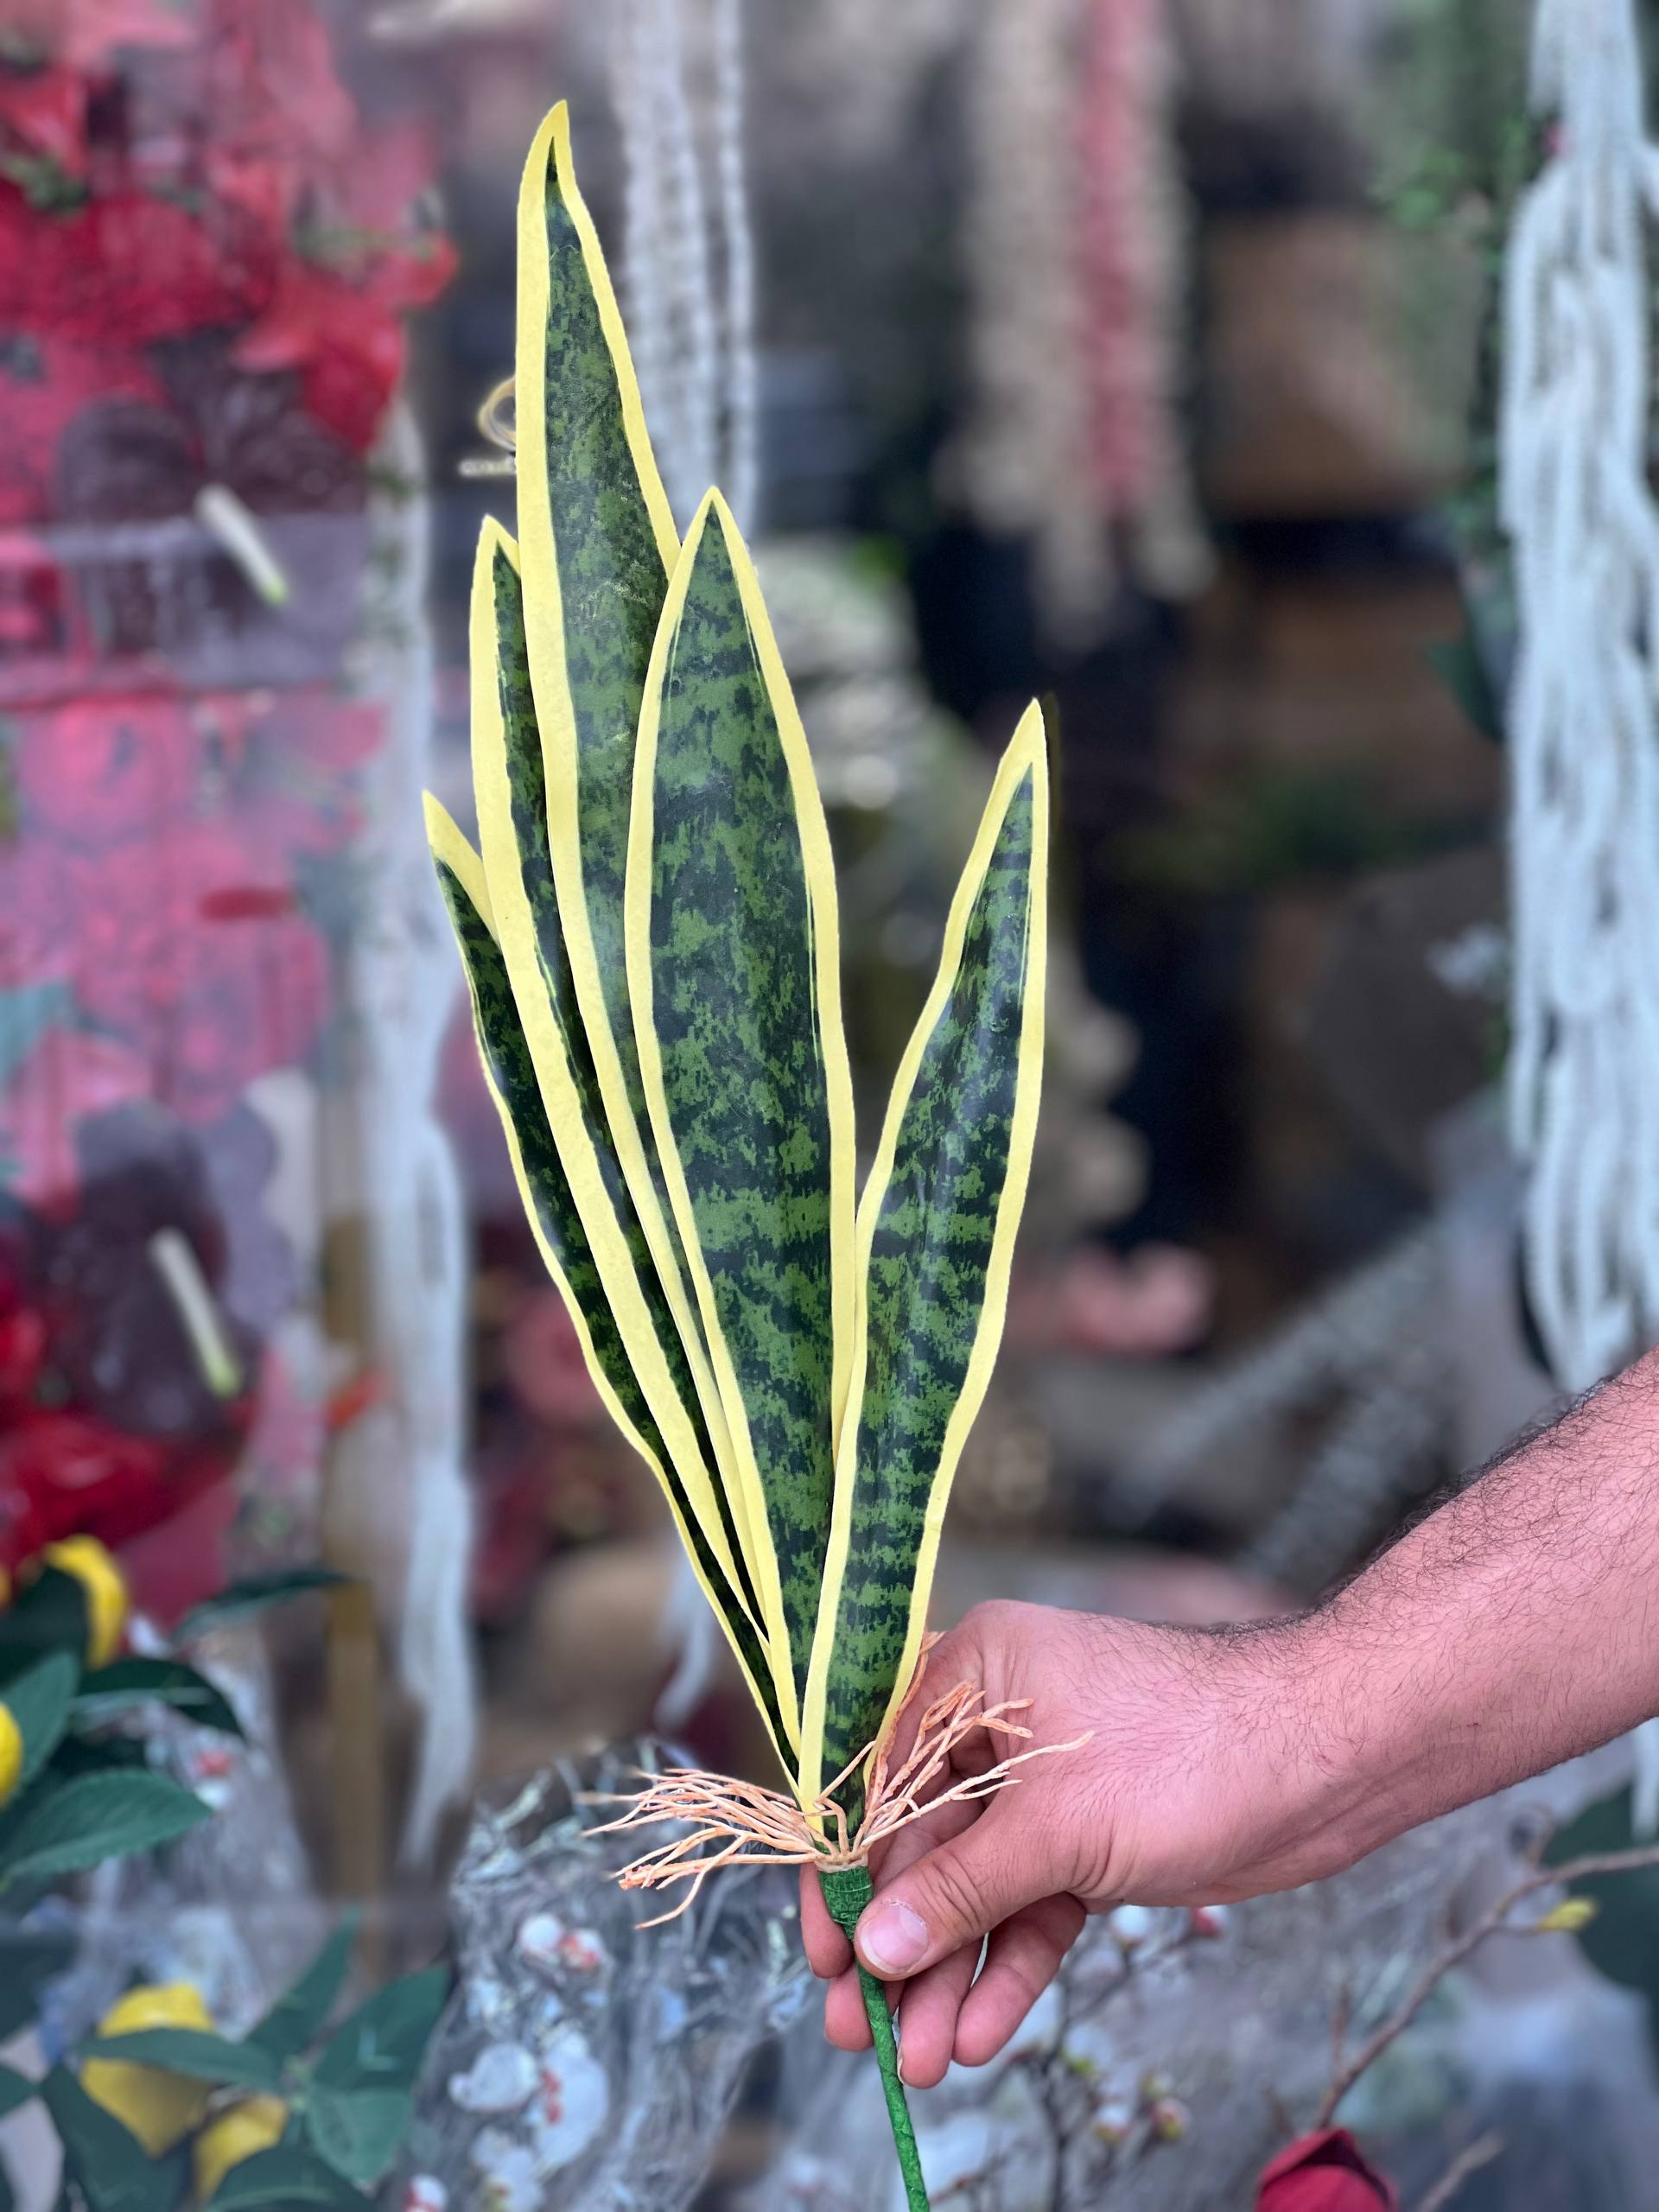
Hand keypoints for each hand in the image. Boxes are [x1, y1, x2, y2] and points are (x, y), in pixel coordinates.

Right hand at [799, 1598, 1337, 2088]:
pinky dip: (1011, 1966)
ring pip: (979, 1888)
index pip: (878, 1782)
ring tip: (920, 2064)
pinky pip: (1032, 1906)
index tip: (826, 1959)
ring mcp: (1048, 1786)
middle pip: (925, 1846)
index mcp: (974, 1673)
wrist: (1325, 1759)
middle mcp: (999, 1723)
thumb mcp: (1055, 1827)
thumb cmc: (1185, 1753)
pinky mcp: (1092, 1838)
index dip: (846, 1876)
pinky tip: (982, 2033)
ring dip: (952, 1973)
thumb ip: (960, 1891)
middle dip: (902, 1945)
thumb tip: (877, 1947)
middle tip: (860, 2034)